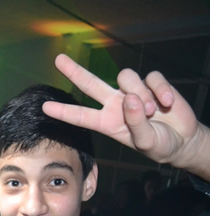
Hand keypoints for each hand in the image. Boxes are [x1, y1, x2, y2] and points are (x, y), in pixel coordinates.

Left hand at [43, 54, 206, 172]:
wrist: (181, 139)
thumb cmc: (158, 144)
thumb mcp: (146, 142)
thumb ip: (136, 123)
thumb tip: (130, 98)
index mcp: (107, 122)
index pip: (81, 116)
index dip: (64, 111)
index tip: (45, 108)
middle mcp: (115, 104)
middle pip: (91, 83)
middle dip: (75, 71)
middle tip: (59, 60)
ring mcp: (132, 92)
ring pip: (126, 78)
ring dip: (141, 95)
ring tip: (154, 113)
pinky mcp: (152, 84)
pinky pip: (152, 78)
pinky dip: (161, 90)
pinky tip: (168, 104)